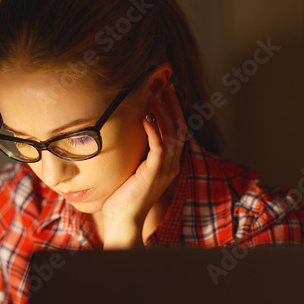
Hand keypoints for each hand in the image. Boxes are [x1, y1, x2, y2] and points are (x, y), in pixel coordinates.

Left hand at [99, 83, 186, 247]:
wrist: (124, 220)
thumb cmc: (123, 196)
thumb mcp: (132, 168)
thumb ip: (137, 151)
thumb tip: (128, 131)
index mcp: (169, 162)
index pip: (176, 129)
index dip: (172, 109)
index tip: (164, 90)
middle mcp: (172, 164)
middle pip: (179, 127)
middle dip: (171, 104)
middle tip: (163, 84)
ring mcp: (166, 169)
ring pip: (172, 133)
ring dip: (163, 112)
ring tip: (154, 94)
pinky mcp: (155, 173)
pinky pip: (160, 146)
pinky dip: (154, 129)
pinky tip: (146, 116)